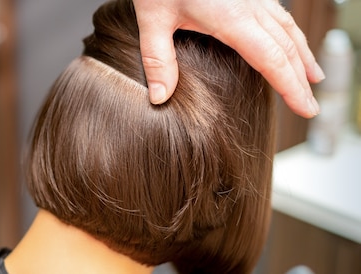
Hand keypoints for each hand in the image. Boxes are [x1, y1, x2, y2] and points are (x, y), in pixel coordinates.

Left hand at [133, 0, 323, 117]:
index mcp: (232, 17)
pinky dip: (291, 34)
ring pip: (287, 28)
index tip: (305, 109)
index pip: (271, 59)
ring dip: (302, 55)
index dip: (290, 87)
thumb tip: (159, 98)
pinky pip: (278, 15)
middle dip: (300, 80)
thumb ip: (157, 60)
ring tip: (312, 78)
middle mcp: (250, 6)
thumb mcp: (152, 19)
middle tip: (310, 108)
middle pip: (286, 47)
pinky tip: (290, 43)